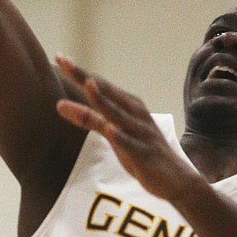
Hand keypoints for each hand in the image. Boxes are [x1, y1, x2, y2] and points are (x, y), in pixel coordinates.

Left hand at [55, 56, 196, 204]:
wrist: (177, 179)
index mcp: (128, 106)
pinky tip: (111, 129)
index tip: (60, 57)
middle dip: (86, 77)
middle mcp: (135, 114)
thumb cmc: (141, 152)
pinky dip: (122, 136)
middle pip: (107, 93)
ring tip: (88, 85)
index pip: (101, 86)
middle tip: (64, 61)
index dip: (80, 73)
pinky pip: (132, 144)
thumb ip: (88, 118)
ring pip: (119, 115)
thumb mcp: (112, 133)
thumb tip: (59, 105)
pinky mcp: (145, 154)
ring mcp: (141, 133)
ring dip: (104, 100)